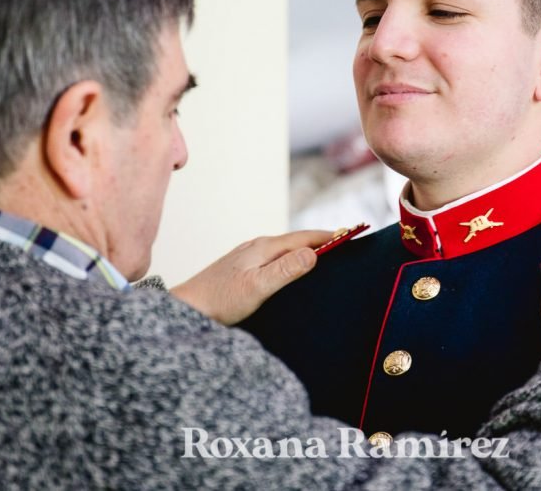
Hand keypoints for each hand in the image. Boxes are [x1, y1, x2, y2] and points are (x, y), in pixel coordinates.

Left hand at [170, 230, 332, 324]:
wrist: (188, 308)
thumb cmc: (220, 301)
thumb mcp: (257, 287)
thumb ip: (285, 270)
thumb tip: (314, 253)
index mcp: (264, 247)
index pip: (304, 237)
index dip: (330, 236)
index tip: (353, 233)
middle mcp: (256, 246)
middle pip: (296, 240)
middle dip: (321, 240)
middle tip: (347, 242)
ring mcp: (248, 256)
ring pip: (285, 249)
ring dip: (306, 248)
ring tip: (326, 253)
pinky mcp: (242, 268)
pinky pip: (275, 258)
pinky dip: (292, 259)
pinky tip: (293, 269)